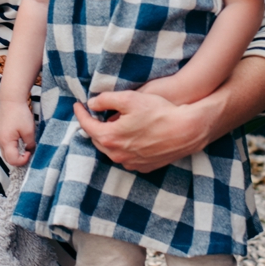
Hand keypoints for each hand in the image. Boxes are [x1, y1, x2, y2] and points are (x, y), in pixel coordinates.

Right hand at [0, 101, 35, 166]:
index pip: (12, 160)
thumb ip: (30, 144)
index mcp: (5, 141)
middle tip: (28, 151)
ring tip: (24, 144)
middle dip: (18, 158)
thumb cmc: (20, 114)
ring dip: (15, 152)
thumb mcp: (29, 131)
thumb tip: (30, 150)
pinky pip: (4, 144)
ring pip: (5, 151)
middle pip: (7, 158)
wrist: (11, 99)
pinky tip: (19, 139)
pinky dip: (11, 146)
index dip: (23, 160)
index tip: (30, 152)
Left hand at [74, 89, 210, 171]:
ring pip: (112, 150)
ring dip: (108, 138)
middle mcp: (117, 155)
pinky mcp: (144, 167)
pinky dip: (123, 148)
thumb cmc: (159, 112)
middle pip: (98, 140)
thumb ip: (106, 99)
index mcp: (110, 137)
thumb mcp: (129, 98)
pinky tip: (129, 138)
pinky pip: (127, 157)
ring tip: (111, 125)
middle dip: (94, 127)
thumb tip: (92, 103)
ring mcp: (130, 163)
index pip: (87, 125)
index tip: (78, 105)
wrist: (186, 130)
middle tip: (93, 115)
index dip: (80, 113)